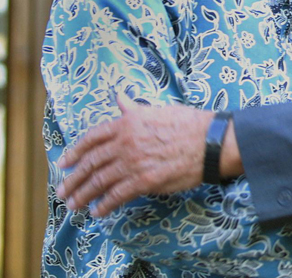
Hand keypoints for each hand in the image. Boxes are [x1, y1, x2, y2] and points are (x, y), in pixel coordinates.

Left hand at [56, 95, 234, 215]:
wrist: (211, 141)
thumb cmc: (189, 123)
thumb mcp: (159, 110)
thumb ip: (134, 109)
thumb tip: (120, 97)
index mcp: (128, 122)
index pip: (92, 138)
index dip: (75, 151)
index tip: (64, 162)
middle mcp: (125, 141)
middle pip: (91, 162)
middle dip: (74, 178)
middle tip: (63, 190)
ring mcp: (133, 162)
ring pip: (99, 181)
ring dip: (83, 195)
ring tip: (74, 204)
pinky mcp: (144, 181)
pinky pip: (117, 196)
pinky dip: (104, 205)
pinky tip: (98, 211)